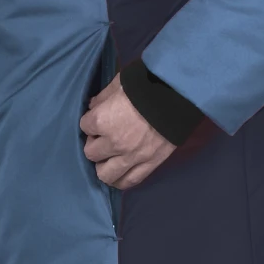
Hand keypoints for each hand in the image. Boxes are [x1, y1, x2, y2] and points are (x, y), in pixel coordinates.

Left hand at [80, 72, 175, 190]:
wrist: (179, 95)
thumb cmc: (146, 84)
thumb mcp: (120, 82)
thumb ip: (103, 97)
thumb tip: (93, 106)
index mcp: (102, 120)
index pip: (84, 126)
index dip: (90, 121)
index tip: (98, 118)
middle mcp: (113, 142)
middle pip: (91, 153)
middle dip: (95, 144)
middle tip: (103, 137)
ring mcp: (132, 157)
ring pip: (105, 175)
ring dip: (104, 166)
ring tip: (109, 159)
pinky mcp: (149, 164)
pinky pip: (129, 181)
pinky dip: (121, 180)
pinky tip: (120, 174)